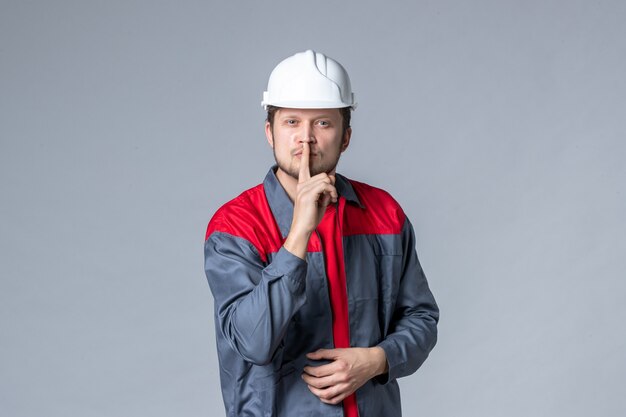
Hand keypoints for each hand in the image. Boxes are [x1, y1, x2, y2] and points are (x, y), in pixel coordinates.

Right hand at [283, 142, 336, 258]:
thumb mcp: (320, 200)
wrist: (303, 228)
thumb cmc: (310, 216)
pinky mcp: (308, 195)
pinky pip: (326, 186)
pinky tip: (331, 200)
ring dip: (333, 190)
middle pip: (323, 174)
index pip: (304, 166)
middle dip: (332, 184)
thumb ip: (325, 189)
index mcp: (302, 184)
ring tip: (331, 199)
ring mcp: (303, 189)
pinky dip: (332, 192)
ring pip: (325, 179)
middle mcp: (301, 185)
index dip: (305, 154)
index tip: (306, 143)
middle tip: (332, 196)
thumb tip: (331, 177)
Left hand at [301, 347, 387, 404]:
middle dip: (308, 380)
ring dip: (314, 391)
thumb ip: (324, 353)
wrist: (372, 362)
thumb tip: (310, 355)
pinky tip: (321, 394)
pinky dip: (326, 399)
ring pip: (326, 394)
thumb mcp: (340, 350)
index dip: (309, 371)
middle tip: (304, 376)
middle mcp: (342, 378)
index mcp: (339, 366)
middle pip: (320, 383)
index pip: (319, 372)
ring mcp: (345, 387)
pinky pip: (335, 400)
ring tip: (310, 385)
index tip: (305, 368)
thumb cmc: (356, 355)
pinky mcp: (349, 392)